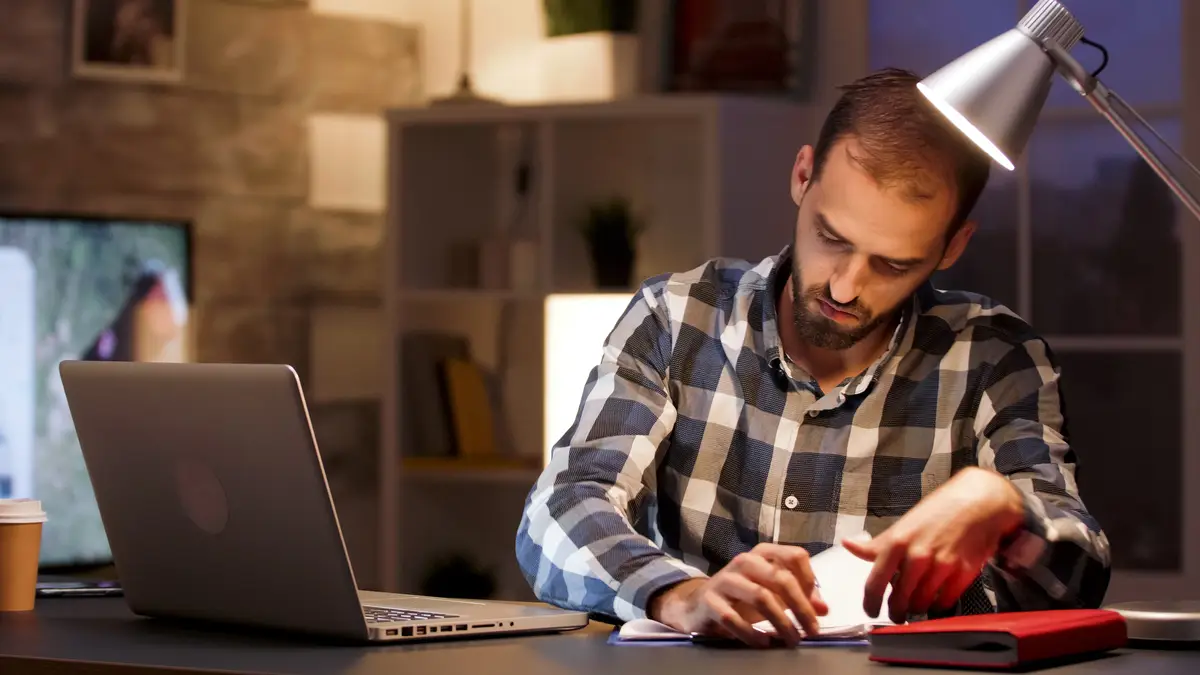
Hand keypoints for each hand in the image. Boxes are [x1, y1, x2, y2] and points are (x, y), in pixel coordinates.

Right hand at [648, 543, 827, 646]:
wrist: (699, 604)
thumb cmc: (743, 597)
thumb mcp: (773, 593)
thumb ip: (799, 597)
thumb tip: (823, 609)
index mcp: (763, 554)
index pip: (795, 556)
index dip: (810, 580)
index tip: (816, 606)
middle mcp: (744, 561)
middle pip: (781, 578)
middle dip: (801, 607)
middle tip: (812, 631)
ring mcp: (725, 580)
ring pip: (761, 597)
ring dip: (781, 622)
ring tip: (792, 640)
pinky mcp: (709, 601)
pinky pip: (733, 619)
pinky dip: (752, 634)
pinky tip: (763, 643)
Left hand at [842, 467, 1024, 623]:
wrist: (980, 502)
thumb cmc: (939, 511)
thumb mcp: (903, 525)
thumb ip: (877, 544)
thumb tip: (848, 546)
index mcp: (897, 542)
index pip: (875, 582)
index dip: (870, 603)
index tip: (871, 611)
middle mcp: (917, 556)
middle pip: (899, 599)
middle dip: (896, 611)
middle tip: (896, 614)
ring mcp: (941, 566)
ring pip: (921, 604)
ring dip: (916, 609)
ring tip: (916, 605)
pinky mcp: (964, 573)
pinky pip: (944, 602)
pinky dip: (937, 605)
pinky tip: (935, 599)